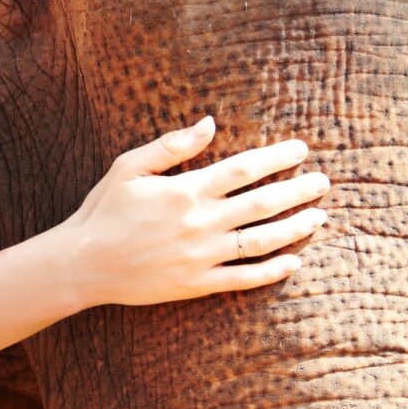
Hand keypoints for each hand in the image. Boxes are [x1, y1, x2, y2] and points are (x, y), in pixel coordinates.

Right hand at [56, 115, 327, 308]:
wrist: (84, 264)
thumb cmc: (105, 210)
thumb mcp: (129, 167)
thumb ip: (171, 146)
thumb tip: (209, 124)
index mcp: (186, 191)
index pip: (245, 170)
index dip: (277, 158)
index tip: (301, 150)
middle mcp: (200, 223)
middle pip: (262, 204)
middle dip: (298, 191)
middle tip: (324, 182)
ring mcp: (201, 257)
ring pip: (261, 241)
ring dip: (295, 228)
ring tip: (319, 218)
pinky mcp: (197, 284)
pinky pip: (244, 278)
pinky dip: (272, 271)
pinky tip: (293, 262)